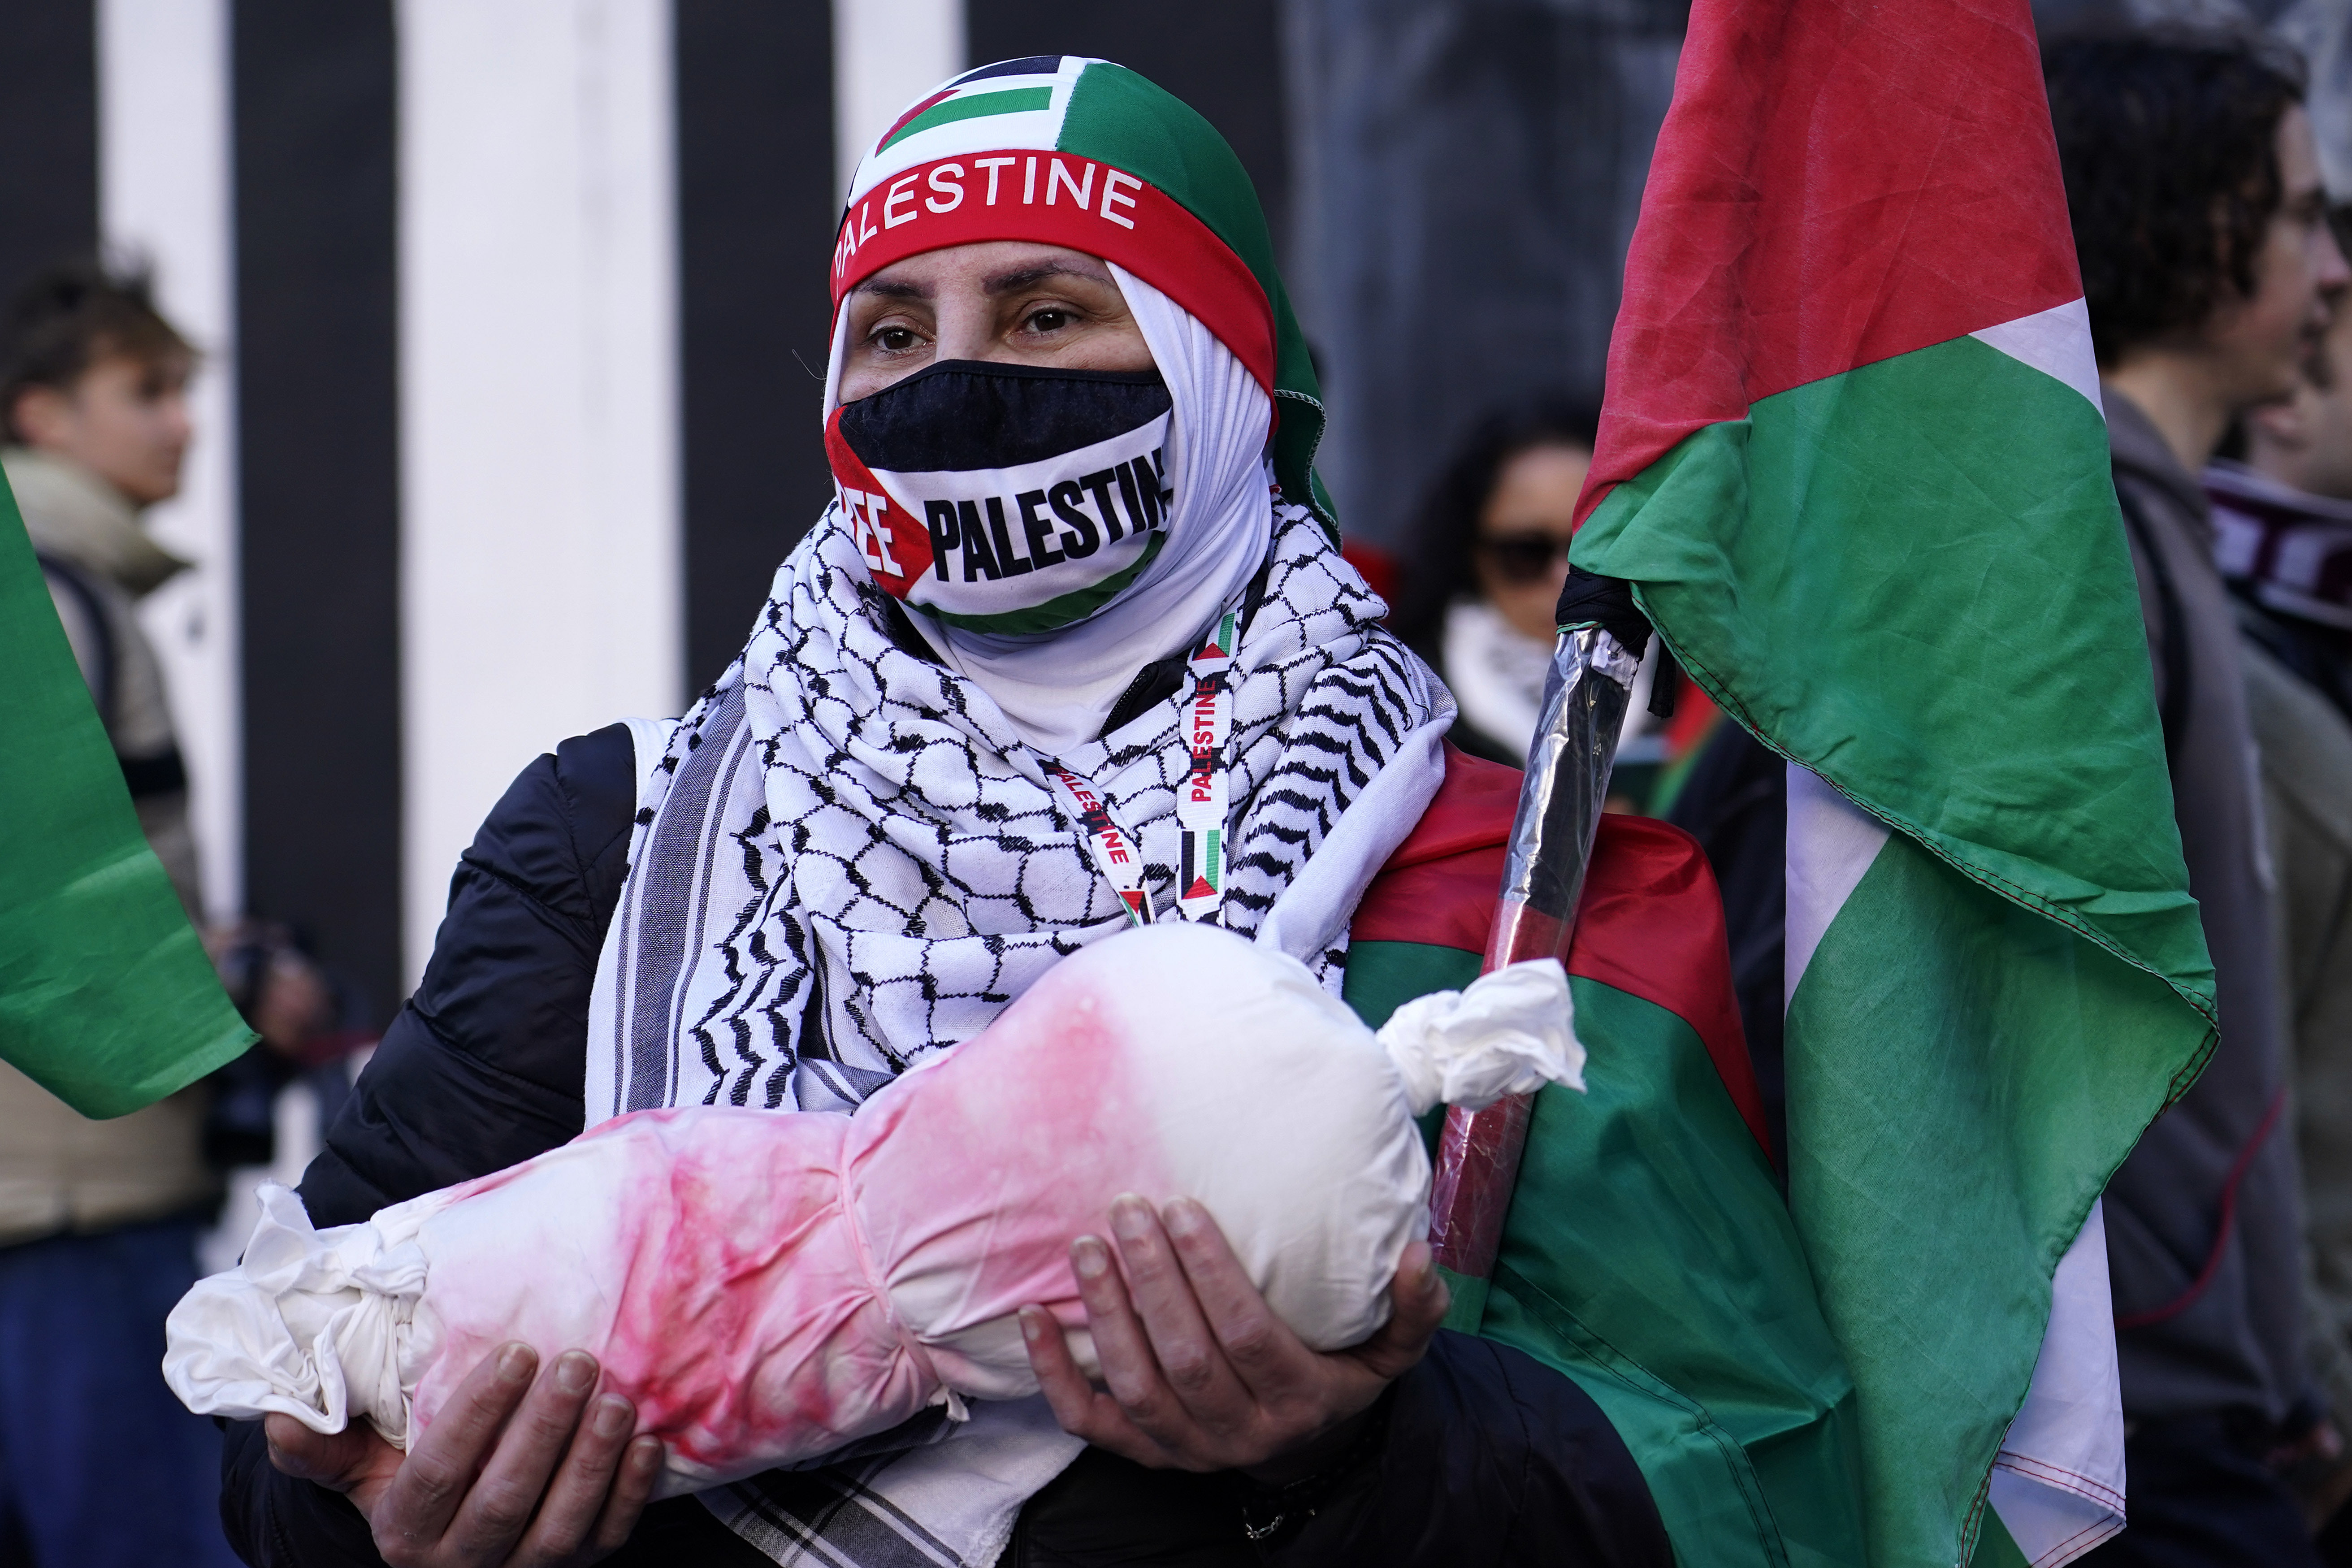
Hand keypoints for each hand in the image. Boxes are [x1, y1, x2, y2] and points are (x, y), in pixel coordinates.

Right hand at [264, 1343, 662, 1566]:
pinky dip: (628, 1494)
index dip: (479, 1413)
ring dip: (592, 1461)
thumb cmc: (410, 1475)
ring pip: (560, 1528)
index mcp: (405, 1531)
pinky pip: (606, 1541)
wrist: (454, 1536)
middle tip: (576, 1359)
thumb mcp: (362, 1466)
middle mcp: (460, 1564)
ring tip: (616, 1396)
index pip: (439, 1473)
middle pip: (505, 1499)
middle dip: (544, 1428)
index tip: (516, 1351)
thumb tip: (279, 1420)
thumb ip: (326, 1446)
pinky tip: (647, 1443)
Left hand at [1020, 1194, 1447, 1483]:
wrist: (1305, 1450)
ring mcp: (1187, 1450)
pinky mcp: (1146, 1456)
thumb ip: (1412, 1309)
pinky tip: (1034, 1316)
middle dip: (1151, 1278)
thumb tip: (1419, 1256)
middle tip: (1128, 1207)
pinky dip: (1055, 1375)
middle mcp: (1240, 1433)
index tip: (1182, 1207)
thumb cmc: (1339, 1372)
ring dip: (1105, 1314)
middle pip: (1185, 1356)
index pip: (1245, 1334)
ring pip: (1135, 1387)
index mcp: (1298, 1400)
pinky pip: (1090, 1424)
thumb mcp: (1390, 1352)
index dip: (1209, 1272)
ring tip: (1087, 1245)